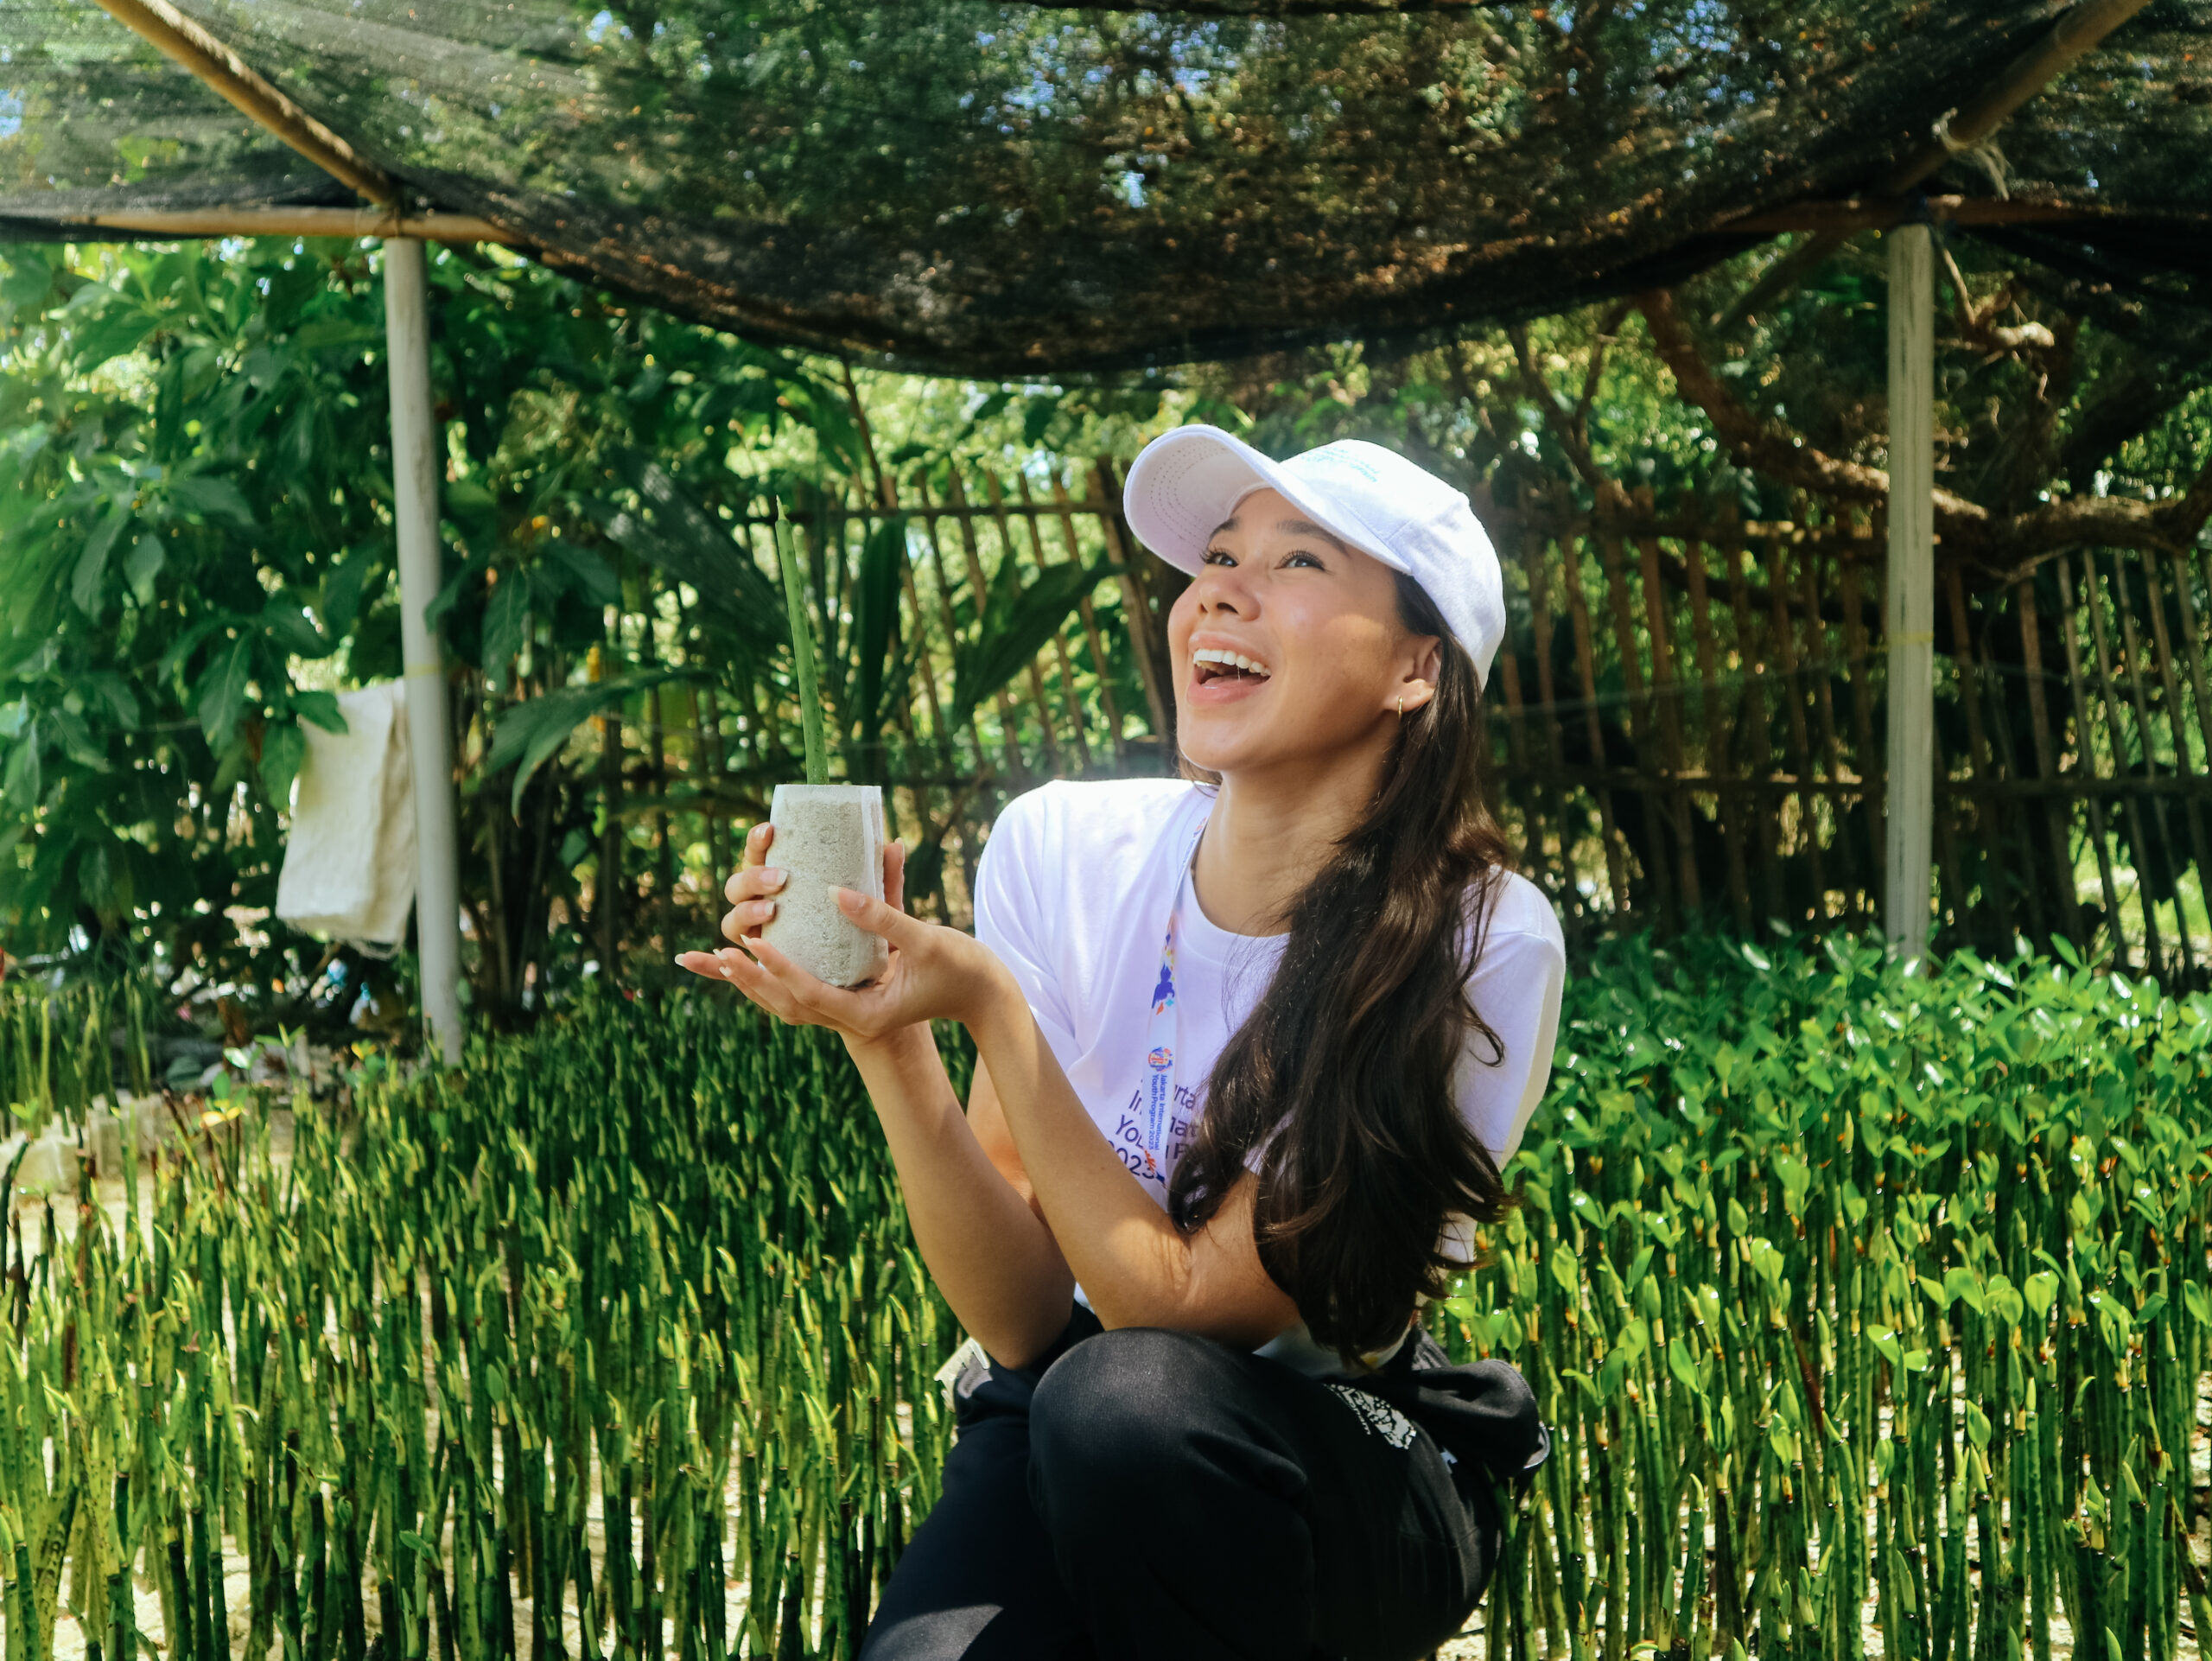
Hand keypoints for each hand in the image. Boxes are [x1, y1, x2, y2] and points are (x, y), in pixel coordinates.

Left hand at [676, 825, 1013, 1043]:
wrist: (982, 992)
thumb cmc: (960, 967)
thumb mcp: (924, 939)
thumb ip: (883, 914)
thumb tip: (838, 889)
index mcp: (869, 1015)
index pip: (813, 993)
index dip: (782, 969)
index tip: (756, 944)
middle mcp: (854, 1018)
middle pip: (789, 1006)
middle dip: (753, 981)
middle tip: (721, 954)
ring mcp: (851, 1010)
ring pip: (790, 1003)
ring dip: (755, 983)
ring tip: (720, 961)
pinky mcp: (852, 996)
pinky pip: (804, 990)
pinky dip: (776, 977)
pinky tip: (756, 959)